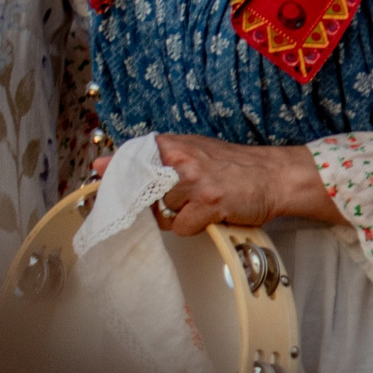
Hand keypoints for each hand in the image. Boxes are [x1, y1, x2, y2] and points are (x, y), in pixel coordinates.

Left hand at [89, 135, 338, 234]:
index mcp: (171, 145)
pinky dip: (193, 227)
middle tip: (177, 200)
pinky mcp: (209, 203)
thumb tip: (98, 165)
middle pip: (142, 195)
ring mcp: (194, 181)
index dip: (117, 180)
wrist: (274, 176)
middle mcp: (180, 160)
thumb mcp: (188, 151)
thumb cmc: (228, 166)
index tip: (106, 190)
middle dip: (153, 204)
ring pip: (161, 213)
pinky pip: (180, 227)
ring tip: (199, 205)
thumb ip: (147, 158)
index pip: (127, 162)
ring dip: (177, 216)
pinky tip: (209, 216)